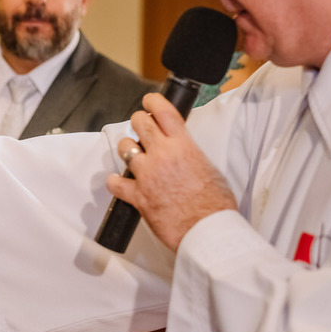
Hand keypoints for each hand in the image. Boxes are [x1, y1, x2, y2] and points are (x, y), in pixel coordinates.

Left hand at [107, 92, 236, 249]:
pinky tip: (120, 182)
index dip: (153, 101)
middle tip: (141, 127)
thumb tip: (181, 151)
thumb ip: (190, 154)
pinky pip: (115, 182)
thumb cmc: (215, 206)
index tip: (148, 100)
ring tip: (134, 155)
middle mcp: (162, 156)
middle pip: (139, 123)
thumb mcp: (210, 168)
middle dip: (138, 122)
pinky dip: (115, 182)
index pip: (164, 112)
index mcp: (184, 147)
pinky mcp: (137, 195)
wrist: (209, 231)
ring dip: (127, 149)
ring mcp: (147, 175)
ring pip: (124, 148)